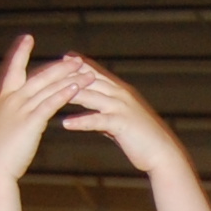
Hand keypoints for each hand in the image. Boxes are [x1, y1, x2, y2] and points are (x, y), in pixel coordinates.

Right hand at [0, 35, 94, 186]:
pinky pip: (50, 104)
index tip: (27, 37)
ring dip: (69, 78)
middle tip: (76, 58)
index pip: (12, 70)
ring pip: (48, 88)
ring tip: (86, 70)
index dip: (19, 53)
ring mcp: (20, 110)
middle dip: (59, 66)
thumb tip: (19, 113)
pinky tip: (76, 87)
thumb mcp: (2, 129)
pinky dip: (63, 94)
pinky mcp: (30, 123)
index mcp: (3, 99)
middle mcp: (11, 100)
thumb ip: (10, 116)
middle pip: (38, 77)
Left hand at [58, 61, 187, 177]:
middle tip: (46, 72)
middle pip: (89, 80)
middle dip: (68, 75)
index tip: (62, 58)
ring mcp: (121, 108)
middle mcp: (120, 94)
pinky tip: (65, 124)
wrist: (163, 152)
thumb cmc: (142, 139)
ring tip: (47, 95)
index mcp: (120, 91)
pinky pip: (97, 120)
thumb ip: (106, 115)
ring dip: (69, 94)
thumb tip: (92, 116)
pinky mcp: (121, 124)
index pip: (96, 73)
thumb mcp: (122, 121)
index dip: (79, 65)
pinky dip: (81, 121)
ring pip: (90, 96)